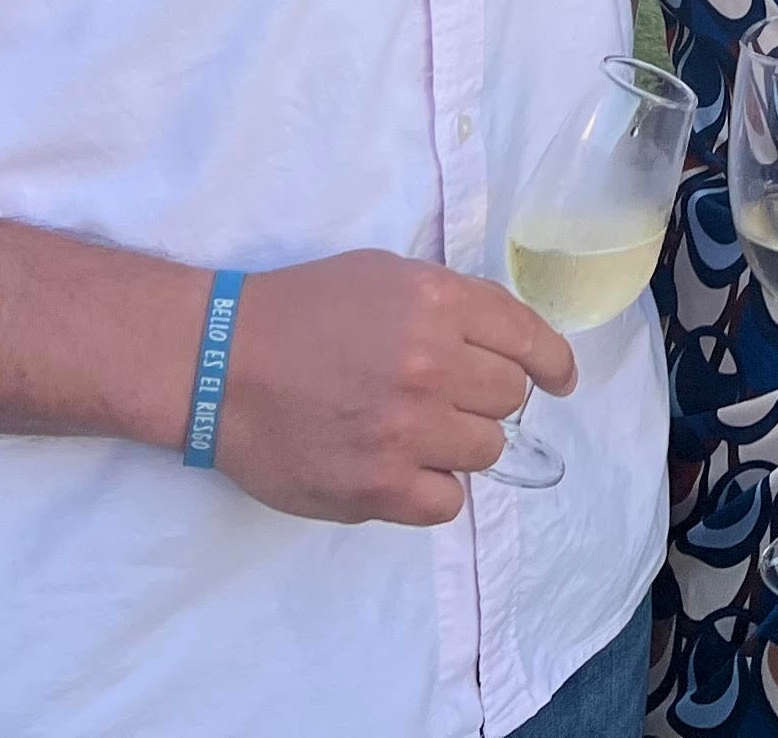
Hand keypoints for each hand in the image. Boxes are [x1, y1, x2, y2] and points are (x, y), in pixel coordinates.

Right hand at [212, 252, 576, 525]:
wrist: (218, 363)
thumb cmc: (299, 311)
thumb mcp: (382, 275)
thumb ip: (449, 303)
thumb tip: (506, 342)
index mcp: (436, 303)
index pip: (527, 338)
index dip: (552, 363)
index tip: (559, 381)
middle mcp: (430, 364)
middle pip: (508, 398)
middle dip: (484, 399)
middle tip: (441, 398)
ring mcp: (406, 430)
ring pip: (486, 451)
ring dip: (459, 444)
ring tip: (412, 432)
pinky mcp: (379, 487)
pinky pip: (448, 501)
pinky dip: (432, 488)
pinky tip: (400, 469)